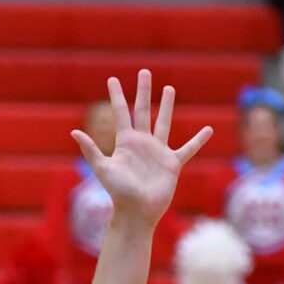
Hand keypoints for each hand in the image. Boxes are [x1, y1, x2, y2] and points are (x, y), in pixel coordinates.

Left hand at [77, 69, 215, 232]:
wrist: (137, 211)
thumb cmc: (118, 192)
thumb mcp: (103, 168)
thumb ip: (91, 150)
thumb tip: (75, 132)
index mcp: (125, 141)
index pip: (121, 112)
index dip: (117, 95)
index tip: (112, 79)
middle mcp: (142, 142)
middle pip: (143, 110)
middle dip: (143, 91)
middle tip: (144, 72)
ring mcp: (158, 151)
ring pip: (163, 122)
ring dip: (166, 106)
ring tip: (169, 88)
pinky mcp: (172, 163)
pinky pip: (188, 149)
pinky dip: (198, 140)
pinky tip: (208, 130)